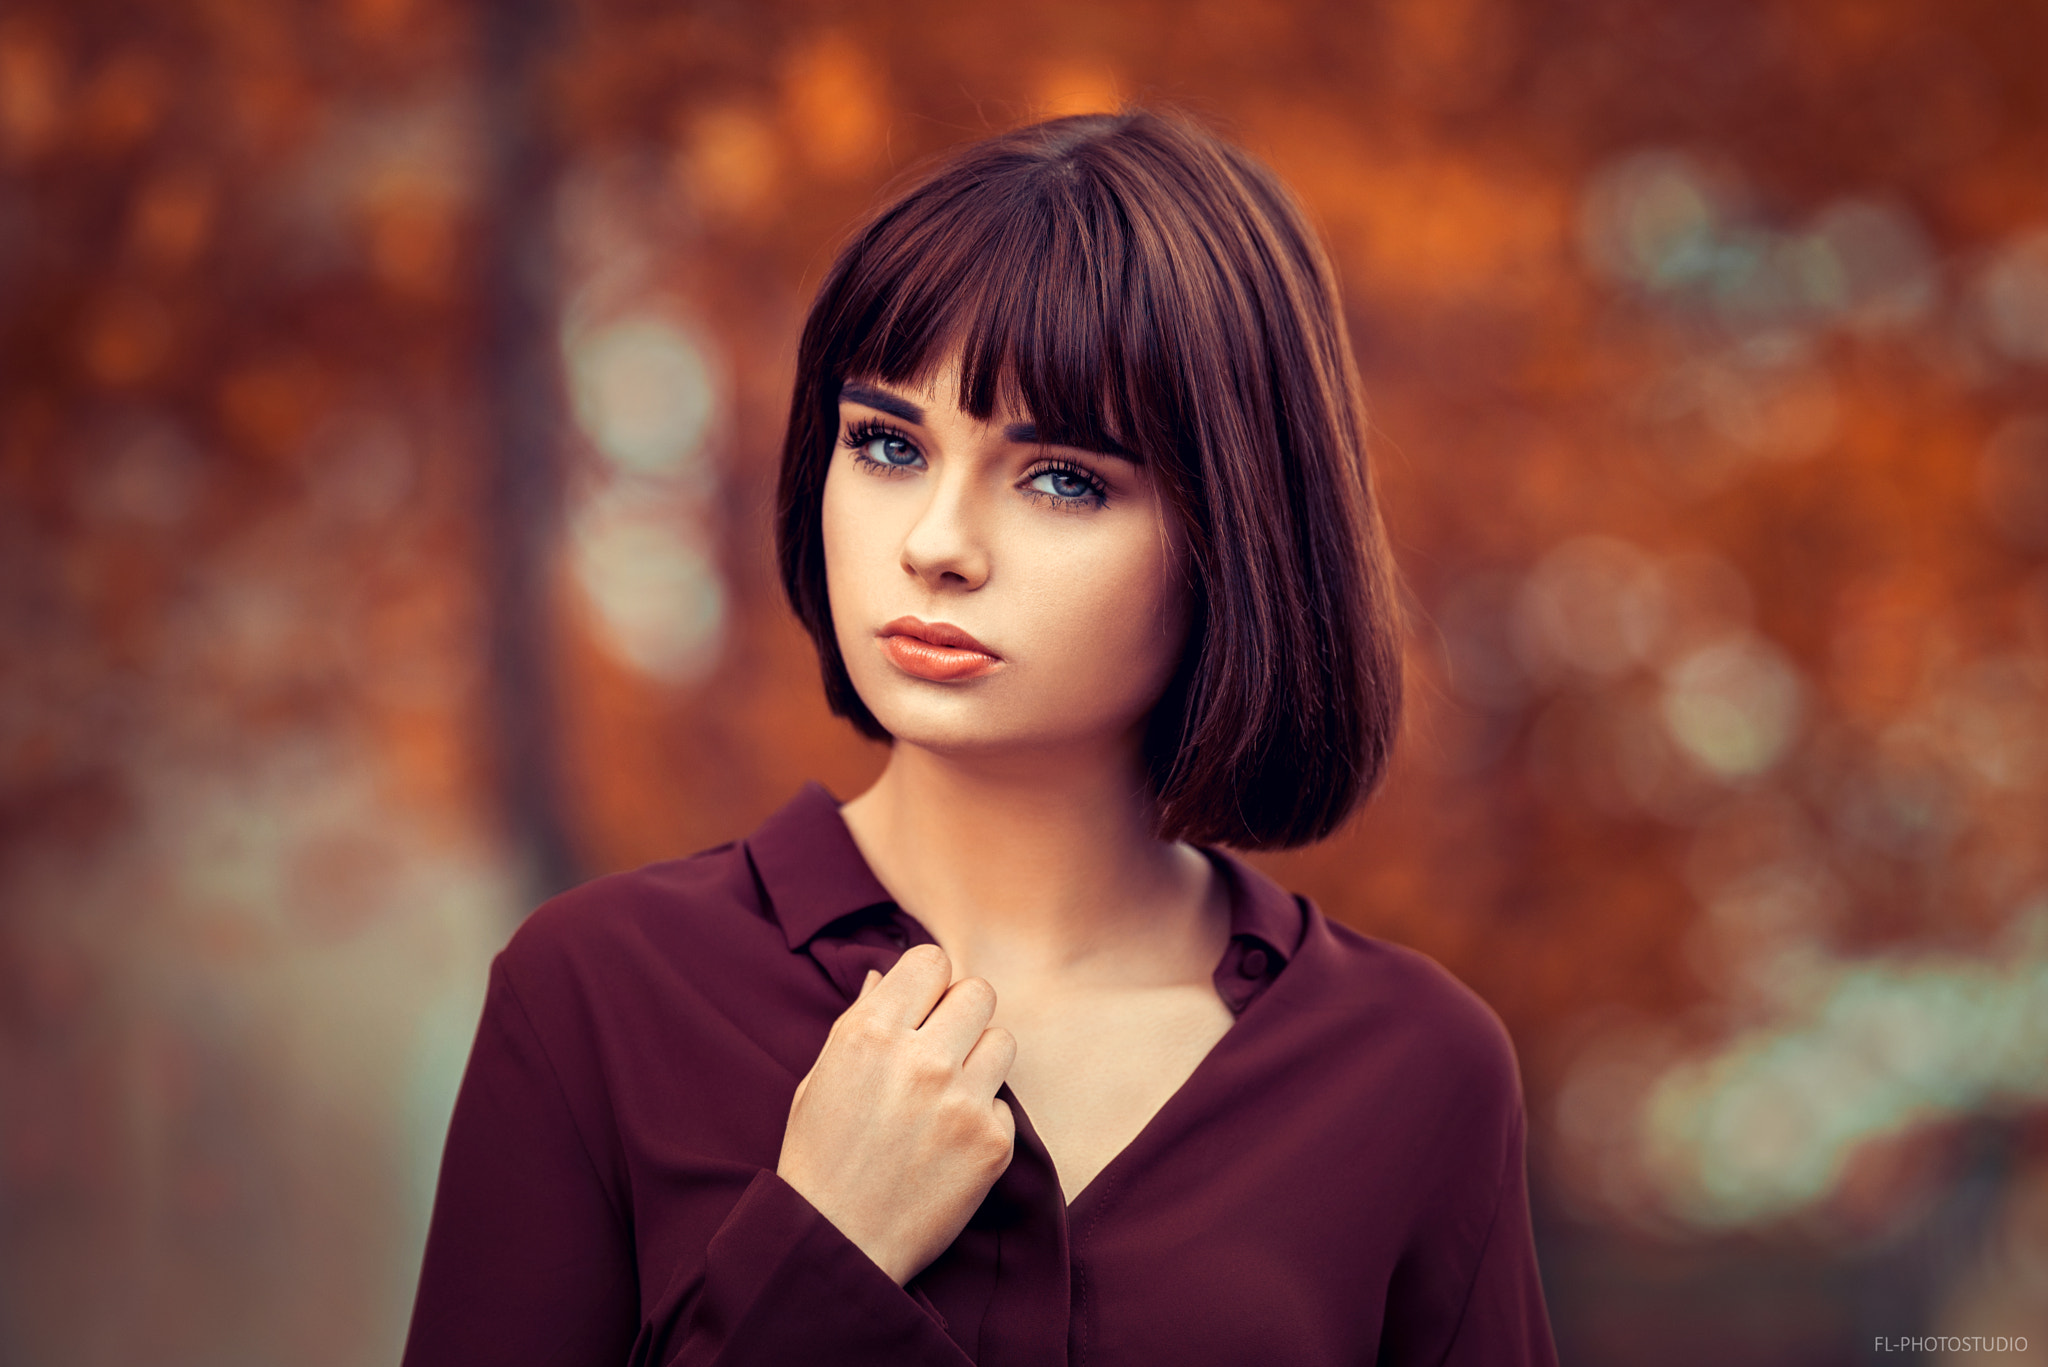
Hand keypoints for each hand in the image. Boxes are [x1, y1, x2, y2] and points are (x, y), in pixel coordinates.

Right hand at [776, 943, 1016, 1284]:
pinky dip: (983, 1120)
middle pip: (979, 991)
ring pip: (1003, 1040)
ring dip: (980, 1061)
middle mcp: (921, 1059)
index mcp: (870, 1033)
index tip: (921, 1008)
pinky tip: (948, 1145)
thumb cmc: (819, 1158)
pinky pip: (1005, 1104)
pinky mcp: (992, 1143)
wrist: (836, 1245)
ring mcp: (962, 1101)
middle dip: (961, 1014)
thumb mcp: (820, 1078)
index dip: (929, 983)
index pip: (933, 961)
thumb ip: (860, 1020)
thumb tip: (885, 975)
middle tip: (940, 1048)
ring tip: (947, 1094)